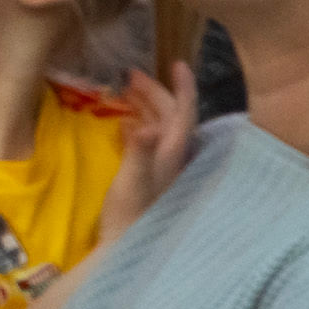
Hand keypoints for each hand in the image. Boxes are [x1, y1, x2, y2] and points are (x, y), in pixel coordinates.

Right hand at [96, 60, 195, 241]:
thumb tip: (144, 125)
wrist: (128, 247)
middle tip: (130, 74)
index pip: (184, 112)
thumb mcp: (130, 181)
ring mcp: (164, 167)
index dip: (183, 86)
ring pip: (161, 126)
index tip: (177, 62)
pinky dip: (139, 123)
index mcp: (172, 153)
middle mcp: (173, 157)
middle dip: (155, 91)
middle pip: (171, 115)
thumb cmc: (129, 213)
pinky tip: (125, 123)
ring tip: (126, 90)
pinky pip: (150, 139)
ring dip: (147, 105)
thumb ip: (138, 152)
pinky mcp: (153, 175)